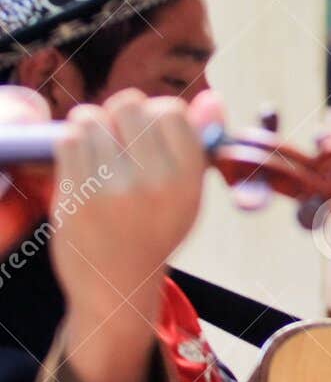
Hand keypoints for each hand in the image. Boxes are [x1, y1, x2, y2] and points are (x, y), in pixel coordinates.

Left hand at [50, 88, 221, 323]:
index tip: (152, 133)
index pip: (171, 110)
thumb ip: (197, 144)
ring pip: (92, 116)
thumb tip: (212, 99)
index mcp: (189, 181)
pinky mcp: (77, 192)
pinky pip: (68, 138)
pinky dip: (72, 143)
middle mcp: (155, 182)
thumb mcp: (188, 193)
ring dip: (91, 127)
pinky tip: (82, 163)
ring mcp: (113, 187)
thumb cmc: (154, 229)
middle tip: (121, 140)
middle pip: (128, 104)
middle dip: (120, 115)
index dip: (157, 113)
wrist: (116, 282)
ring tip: (99, 152)